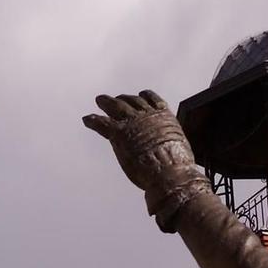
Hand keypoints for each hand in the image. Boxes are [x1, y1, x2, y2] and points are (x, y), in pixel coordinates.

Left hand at [83, 91, 203, 225]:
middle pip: (133, 102)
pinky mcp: (119, 133)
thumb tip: (180, 163)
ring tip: (99, 100)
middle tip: (115, 99)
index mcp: (165, 117)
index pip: (154, 101)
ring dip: (106, 102)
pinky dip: (93, 120)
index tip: (140, 95)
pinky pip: (102, 122)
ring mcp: (133, 122)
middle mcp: (148, 115)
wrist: (169, 172)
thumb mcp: (180, 150)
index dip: (145, 97)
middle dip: (123, 99)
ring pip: (116, 107)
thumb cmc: (178, 169)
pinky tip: (87, 119)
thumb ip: (173, 148)